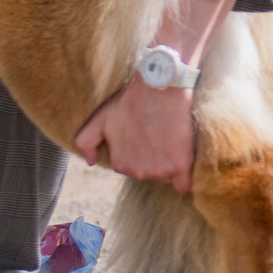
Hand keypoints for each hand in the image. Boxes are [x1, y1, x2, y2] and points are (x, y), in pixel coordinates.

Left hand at [71, 0, 229, 191]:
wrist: (159, 86)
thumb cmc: (131, 99)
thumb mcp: (100, 118)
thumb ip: (86, 142)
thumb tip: (91, 162)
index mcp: (120, 163)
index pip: (134, 168)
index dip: (143, 154)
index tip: (150, 137)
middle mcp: (138, 171)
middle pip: (152, 174)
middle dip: (157, 159)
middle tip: (163, 136)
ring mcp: (159, 170)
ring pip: (168, 177)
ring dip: (172, 163)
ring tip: (174, 139)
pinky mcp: (180, 165)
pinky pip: (184, 185)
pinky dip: (185, 177)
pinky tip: (186, 162)